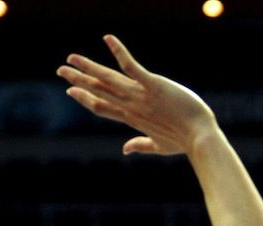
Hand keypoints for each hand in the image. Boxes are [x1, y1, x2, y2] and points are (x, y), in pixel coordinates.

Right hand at [56, 34, 217, 156]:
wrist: (201, 138)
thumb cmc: (185, 142)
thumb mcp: (161, 147)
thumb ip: (141, 145)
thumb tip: (125, 150)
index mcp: (133, 119)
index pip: (103, 108)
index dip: (86, 100)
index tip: (72, 92)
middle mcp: (132, 106)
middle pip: (99, 92)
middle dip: (79, 81)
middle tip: (61, 70)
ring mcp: (141, 96)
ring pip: (108, 79)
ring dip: (89, 67)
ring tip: (72, 58)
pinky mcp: (153, 85)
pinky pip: (131, 66)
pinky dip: (119, 52)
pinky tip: (108, 39)